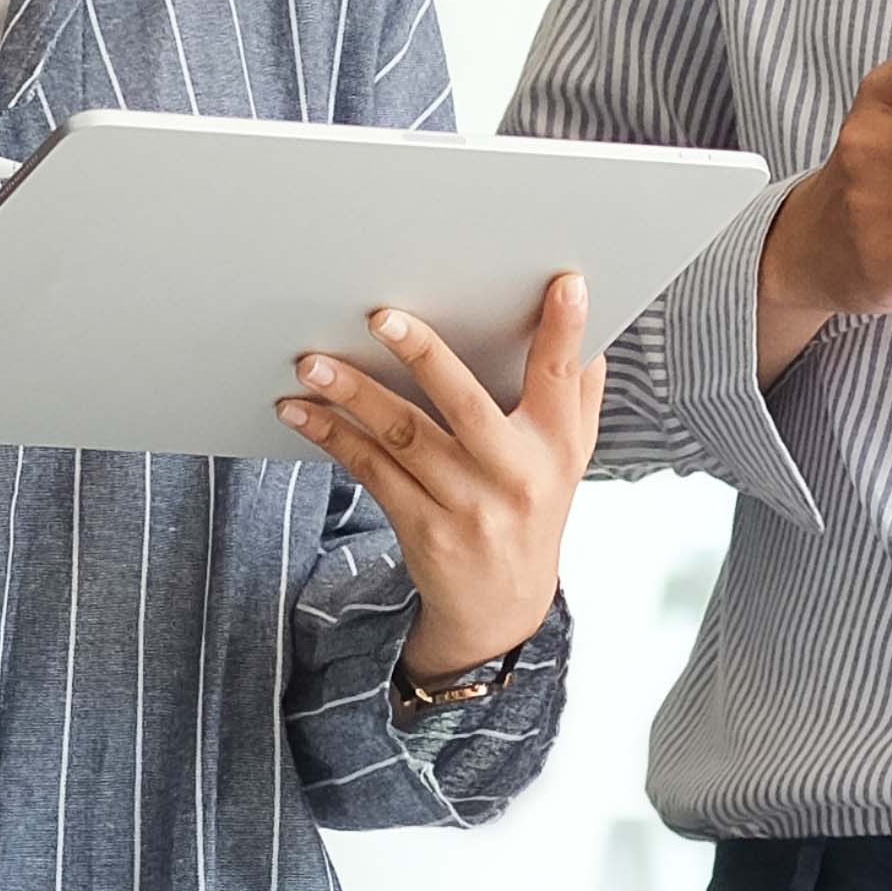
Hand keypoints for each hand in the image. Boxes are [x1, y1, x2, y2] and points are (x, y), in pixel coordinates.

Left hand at [278, 274, 599, 675]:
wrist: (503, 606)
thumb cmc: (535, 505)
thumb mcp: (571, 457)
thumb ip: (578, 393)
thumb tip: (589, 322)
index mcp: (557, 445)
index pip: (562, 377)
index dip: (566, 331)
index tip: (564, 284)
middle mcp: (514, 473)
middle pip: (466, 404)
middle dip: (425, 357)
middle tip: (383, 317)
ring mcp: (466, 504)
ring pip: (404, 436)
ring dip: (354, 395)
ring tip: (313, 363)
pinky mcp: (423, 527)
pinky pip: (371, 470)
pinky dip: (334, 436)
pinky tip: (301, 410)